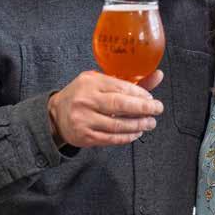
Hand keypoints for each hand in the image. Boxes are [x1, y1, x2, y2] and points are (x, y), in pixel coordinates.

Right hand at [47, 70, 163, 147]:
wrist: (55, 114)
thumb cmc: (84, 95)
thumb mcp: (101, 82)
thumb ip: (130, 82)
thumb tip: (159, 75)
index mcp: (91, 82)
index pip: (120, 87)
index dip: (140, 94)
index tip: (151, 98)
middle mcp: (86, 100)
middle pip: (120, 105)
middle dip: (143, 109)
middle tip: (157, 110)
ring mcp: (84, 119)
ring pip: (117, 125)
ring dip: (138, 125)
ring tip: (150, 123)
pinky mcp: (85, 136)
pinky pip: (111, 139)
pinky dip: (127, 137)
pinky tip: (137, 133)